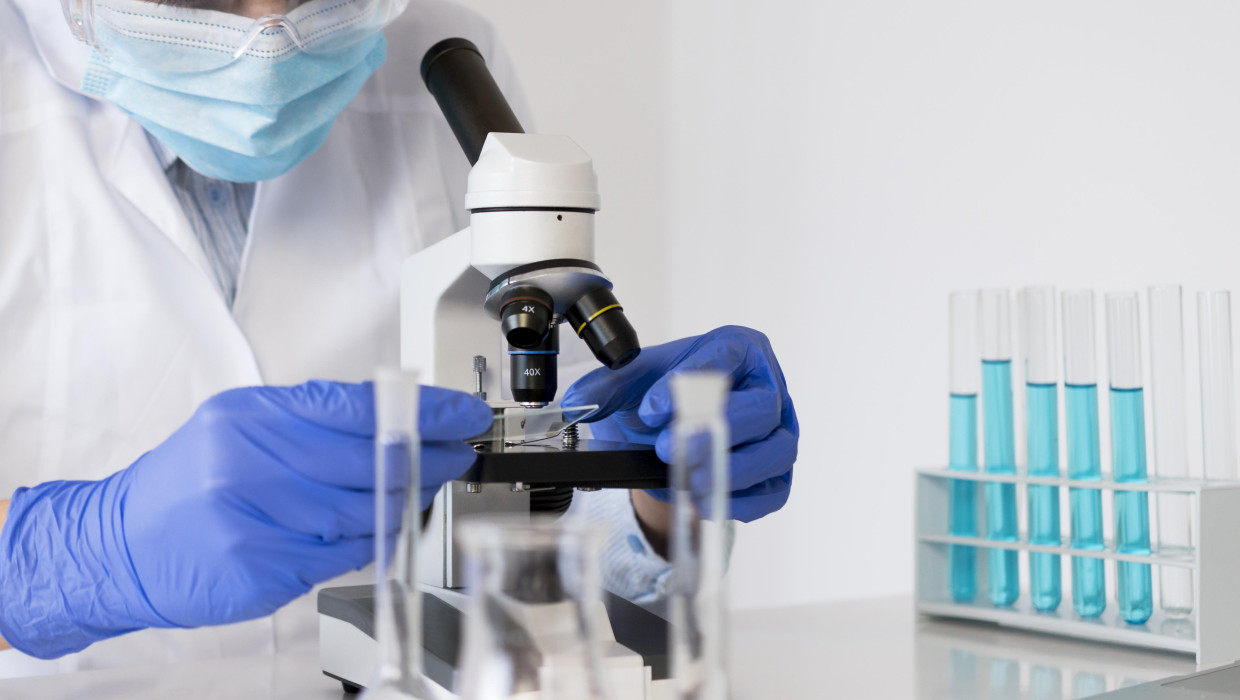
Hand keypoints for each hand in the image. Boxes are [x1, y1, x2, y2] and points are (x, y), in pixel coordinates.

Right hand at [0, 380, 488, 658]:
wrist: (117, 546)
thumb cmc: (188, 484)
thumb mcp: (240, 427)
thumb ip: (312, 424)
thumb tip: (393, 424)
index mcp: (250, 417)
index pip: (355, 407)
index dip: (420, 410)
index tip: (462, 414)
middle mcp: (248, 463)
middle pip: (365, 460)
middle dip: (425, 457)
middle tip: (456, 455)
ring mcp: (252, 520)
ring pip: (359, 512)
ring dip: (401, 502)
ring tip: (418, 491)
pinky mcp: (258, 569)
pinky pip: (337, 554)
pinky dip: (368, 542)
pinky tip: (378, 530)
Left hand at [563, 326, 797, 522]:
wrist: (668, 433)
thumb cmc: (664, 396)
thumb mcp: (632, 382)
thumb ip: (605, 387)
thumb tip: (578, 404)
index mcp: (738, 350)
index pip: (725, 358)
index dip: (690, 385)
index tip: (651, 409)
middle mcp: (768, 387)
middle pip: (762, 407)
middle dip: (713, 431)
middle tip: (669, 449)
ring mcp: (780, 432)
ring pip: (777, 451)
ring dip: (731, 470)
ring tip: (688, 480)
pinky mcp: (778, 473)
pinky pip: (774, 491)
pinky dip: (742, 501)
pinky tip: (706, 502)